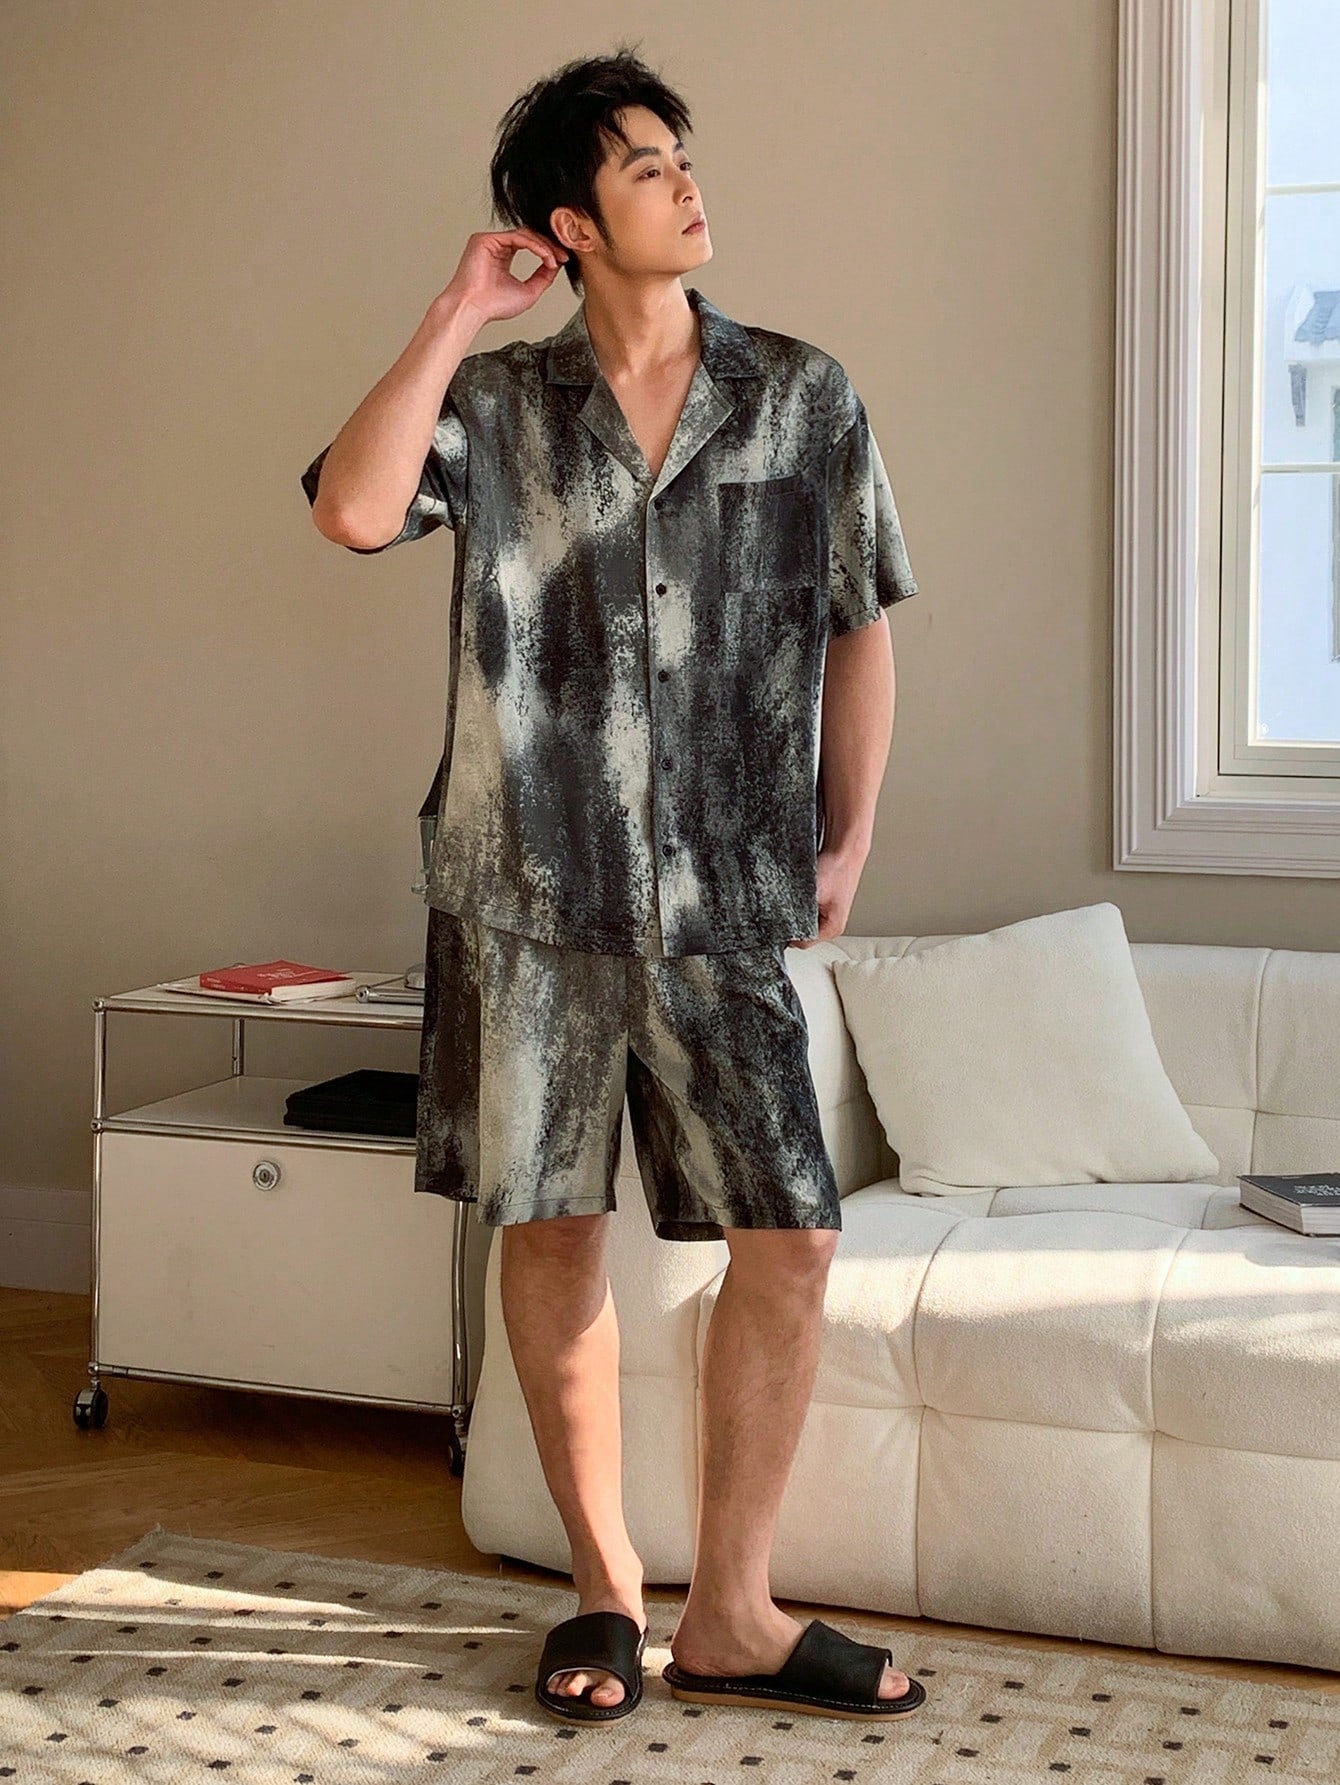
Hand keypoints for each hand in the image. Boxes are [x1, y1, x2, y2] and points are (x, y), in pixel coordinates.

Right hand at [439, 229, 569, 324]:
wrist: (473, 309)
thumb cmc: (494, 306)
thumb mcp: (529, 292)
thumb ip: (543, 277)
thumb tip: (556, 265)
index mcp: (503, 258)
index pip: (530, 246)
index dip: (548, 251)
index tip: (564, 260)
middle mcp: (496, 247)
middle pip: (529, 236)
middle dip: (549, 246)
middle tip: (564, 256)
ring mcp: (489, 242)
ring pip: (524, 234)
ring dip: (544, 246)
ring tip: (555, 260)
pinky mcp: (485, 239)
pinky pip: (516, 236)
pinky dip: (534, 246)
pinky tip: (545, 257)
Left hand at [788, 843, 867, 948]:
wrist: (845, 848)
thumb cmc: (835, 868)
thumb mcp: (812, 893)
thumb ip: (796, 911)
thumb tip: (778, 921)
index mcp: (832, 928)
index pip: (801, 943)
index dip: (786, 933)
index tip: (775, 921)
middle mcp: (832, 925)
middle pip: (802, 934)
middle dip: (791, 922)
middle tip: (781, 908)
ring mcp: (828, 914)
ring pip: (803, 921)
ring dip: (795, 912)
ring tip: (793, 897)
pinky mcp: (824, 904)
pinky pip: (806, 910)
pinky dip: (799, 903)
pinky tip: (798, 892)